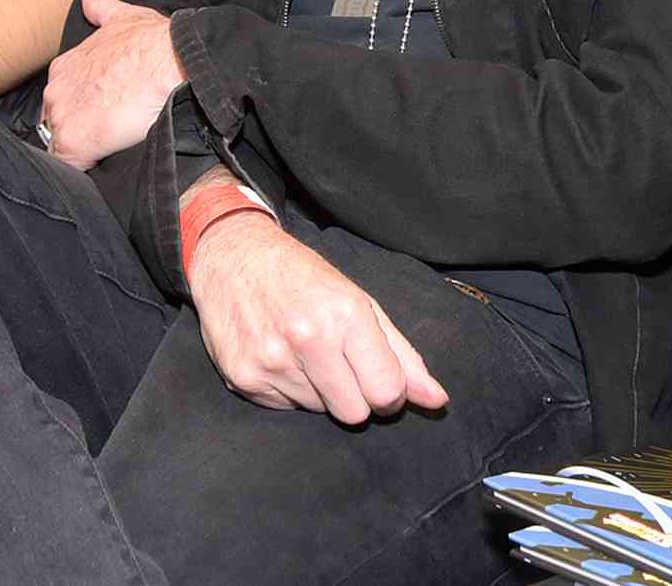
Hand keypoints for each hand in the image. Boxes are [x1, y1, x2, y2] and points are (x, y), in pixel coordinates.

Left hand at [39, 0, 179, 170]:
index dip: (83, 107)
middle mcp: (56, 91)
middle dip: (78, 128)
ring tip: (109, 150)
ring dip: (80, 150)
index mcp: (65, 66)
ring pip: (60, 145)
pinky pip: (68, 167)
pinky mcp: (73, 143)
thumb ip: (101, 9)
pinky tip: (101, 165)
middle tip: (110, 131)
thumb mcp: (123, 17)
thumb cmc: (153, 42)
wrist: (171, 63)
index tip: (103, 111)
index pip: (63, 96)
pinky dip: (82, 169)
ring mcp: (62, 117)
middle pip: (57, 121)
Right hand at [188, 207, 448, 423]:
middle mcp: (307, 338)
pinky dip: (288, 389)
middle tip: (340, 364)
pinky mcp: (242, 378)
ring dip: (319, 390)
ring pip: (320, 412)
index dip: (390, 394)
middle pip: (355, 413)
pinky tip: (279, 355)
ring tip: (303, 351)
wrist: (233, 257)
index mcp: (345, 314)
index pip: (386, 391)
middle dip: (355, 396)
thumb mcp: (360, 302)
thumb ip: (403, 355)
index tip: (380, 380)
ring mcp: (271, 361)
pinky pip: (285, 408)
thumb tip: (438, 401)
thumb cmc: (304, 277)